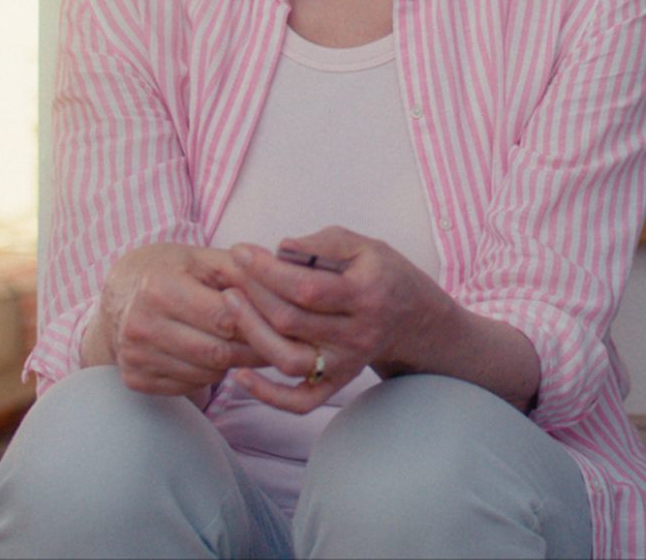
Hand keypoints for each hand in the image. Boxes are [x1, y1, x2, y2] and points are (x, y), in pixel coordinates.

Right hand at [85, 242, 266, 396]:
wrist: (118, 296)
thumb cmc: (170, 271)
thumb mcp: (203, 258)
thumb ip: (243, 269)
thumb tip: (285, 283)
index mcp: (159, 288)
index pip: (225, 318)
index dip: (260, 323)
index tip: (284, 325)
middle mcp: (141, 326)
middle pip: (217, 352)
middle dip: (254, 350)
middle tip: (279, 344)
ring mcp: (135, 357)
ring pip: (207, 374)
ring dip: (233, 364)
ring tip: (245, 346)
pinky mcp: (135, 379)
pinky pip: (189, 386)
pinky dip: (209, 374)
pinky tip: (213, 356)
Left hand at [222, 227, 460, 413]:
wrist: (414, 318)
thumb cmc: (383, 275)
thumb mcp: (365, 246)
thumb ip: (324, 244)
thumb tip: (281, 248)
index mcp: (366, 294)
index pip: (307, 287)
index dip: (268, 270)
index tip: (242, 251)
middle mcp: (357, 334)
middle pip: (291, 321)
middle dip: (253, 294)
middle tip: (232, 273)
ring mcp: (346, 363)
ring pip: (288, 360)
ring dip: (252, 333)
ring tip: (231, 304)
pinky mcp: (337, 383)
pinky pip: (300, 402)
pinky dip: (268, 395)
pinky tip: (241, 375)